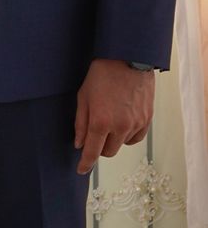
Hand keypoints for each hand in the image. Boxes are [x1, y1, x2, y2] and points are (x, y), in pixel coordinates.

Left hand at [74, 58, 155, 174]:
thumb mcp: (83, 96)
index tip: (81, 170)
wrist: (128, 58)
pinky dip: (128, 135)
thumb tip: (80, 144)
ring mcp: (136, 123)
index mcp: (101, 121)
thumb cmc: (101, 74)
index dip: (86, 164)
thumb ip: (81, 123)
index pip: (92, 152)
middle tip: (95, 133)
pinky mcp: (147, 119)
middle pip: (108, 152)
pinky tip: (122, 122)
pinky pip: (136, 137)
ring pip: (123, 145)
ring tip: (110, 120)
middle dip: (99, 147)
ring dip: (114, 140)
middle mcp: (120, 126)